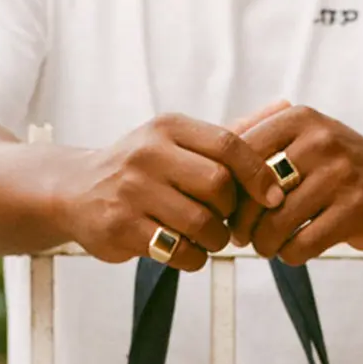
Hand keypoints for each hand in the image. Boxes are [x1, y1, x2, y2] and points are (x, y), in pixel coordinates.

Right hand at [58, 114, 288, 271]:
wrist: (75, 190)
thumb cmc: (143, 166)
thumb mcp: (180, 139)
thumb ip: (234, 129)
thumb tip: (287, 105)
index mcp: (168, 128)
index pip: (228, 145)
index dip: (258, 174)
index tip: (272, 197)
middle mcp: (147, 154)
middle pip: (218, 186)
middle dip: (232, 211)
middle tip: (228, 221)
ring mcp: (131, 191)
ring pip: (201, 224)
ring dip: (215, 240)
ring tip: (207, 238)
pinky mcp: (120, 227)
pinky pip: (178, 251)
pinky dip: (193, 258)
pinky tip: (185, 250)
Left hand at [227, 105, 362, 264]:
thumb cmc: (335, 161)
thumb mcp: (301, 134)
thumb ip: (255, 136)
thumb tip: (206, 152)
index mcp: (300, 119)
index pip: (240, 154)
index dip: (226, 187)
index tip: (225, 206)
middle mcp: (321, 142)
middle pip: (255, 193)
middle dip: (241, 222)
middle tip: (239, 235)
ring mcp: (341, 176)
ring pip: (276, 224)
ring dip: (263, 244)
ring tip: (264, 246)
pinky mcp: (356, 211)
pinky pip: (302, 244)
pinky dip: (289, 254)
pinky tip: (291, 250)